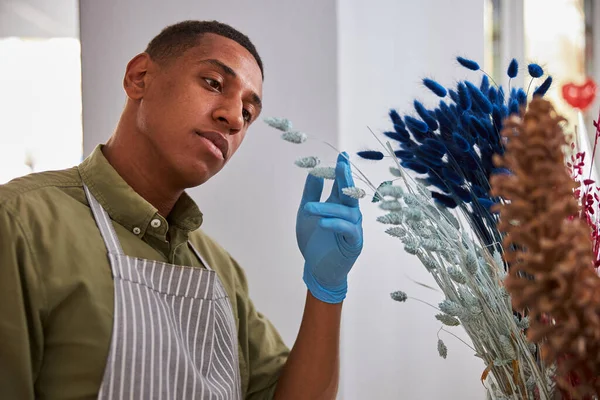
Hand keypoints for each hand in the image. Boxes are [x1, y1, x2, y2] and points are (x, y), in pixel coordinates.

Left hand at [296, 152, 362, 303]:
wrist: (317, 269)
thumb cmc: (314, 241)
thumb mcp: (306, 213)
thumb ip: (311, 194)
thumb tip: (314, 172)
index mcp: (338, 205)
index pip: (342, 184)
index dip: (342, 170)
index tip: (342, 155)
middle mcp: (349, 213)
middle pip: (349, 193)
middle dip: (345, 178)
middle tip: (341, 164)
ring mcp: (353, 227)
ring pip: (344, 212)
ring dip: (326, 209)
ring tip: (308, 209)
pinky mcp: (353, 242)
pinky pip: (347, 230)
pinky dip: (335, 224)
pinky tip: (323, 222)